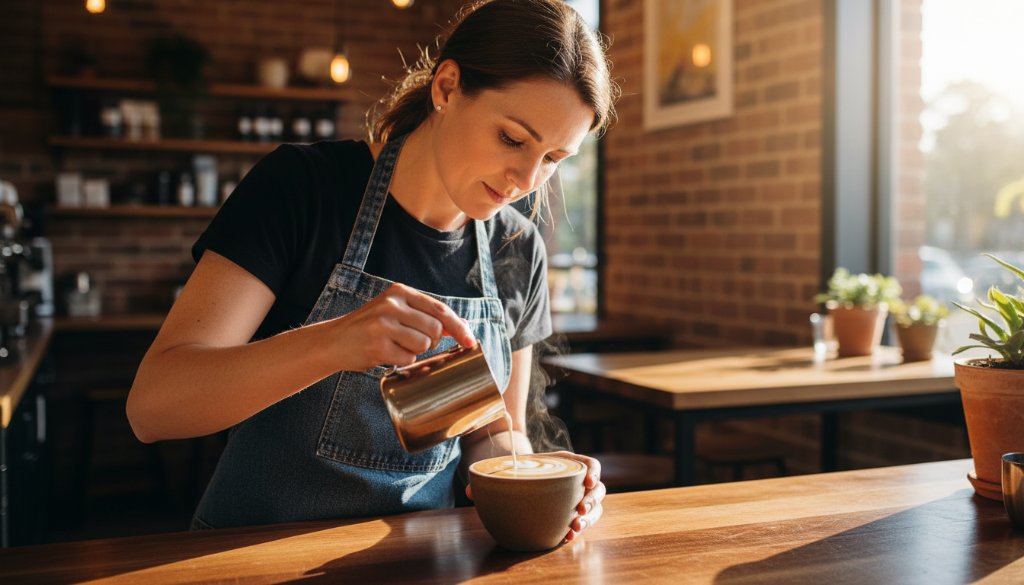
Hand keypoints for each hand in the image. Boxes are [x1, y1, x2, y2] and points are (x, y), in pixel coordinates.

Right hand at [328, 283, 475, 370]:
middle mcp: (391, 305)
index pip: (439, 308)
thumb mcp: (394, 310)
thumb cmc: (369, 327)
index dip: (458, 327)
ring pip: (423, 345)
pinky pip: (408, 359)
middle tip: (410, 341)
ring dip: (414, 352)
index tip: (470, 341)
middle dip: (431, 341)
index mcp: (399, 292)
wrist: (333, 341)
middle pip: (435, 329)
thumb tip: (460, 326)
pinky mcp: (377, 346)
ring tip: (395, 346)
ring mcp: (383, 325)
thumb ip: (423, 314)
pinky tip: (386, 354)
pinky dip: (402, 361)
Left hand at [464, 450, 604, 543]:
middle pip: (597, 490)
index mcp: (568, 463)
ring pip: (595, 509)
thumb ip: (492, 476)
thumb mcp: (510, 466)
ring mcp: (577, 499)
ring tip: (574, 529)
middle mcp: (577, 481)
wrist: (520, 475)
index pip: (590, 464)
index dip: (594, 472)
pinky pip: (583, 523)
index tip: (588, 481)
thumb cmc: (519, 468)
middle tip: (580, 511)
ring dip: (588, 520)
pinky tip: (567, 538)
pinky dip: (578, 531)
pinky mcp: (572, 514)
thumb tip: (470, 490)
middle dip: (592, 502)